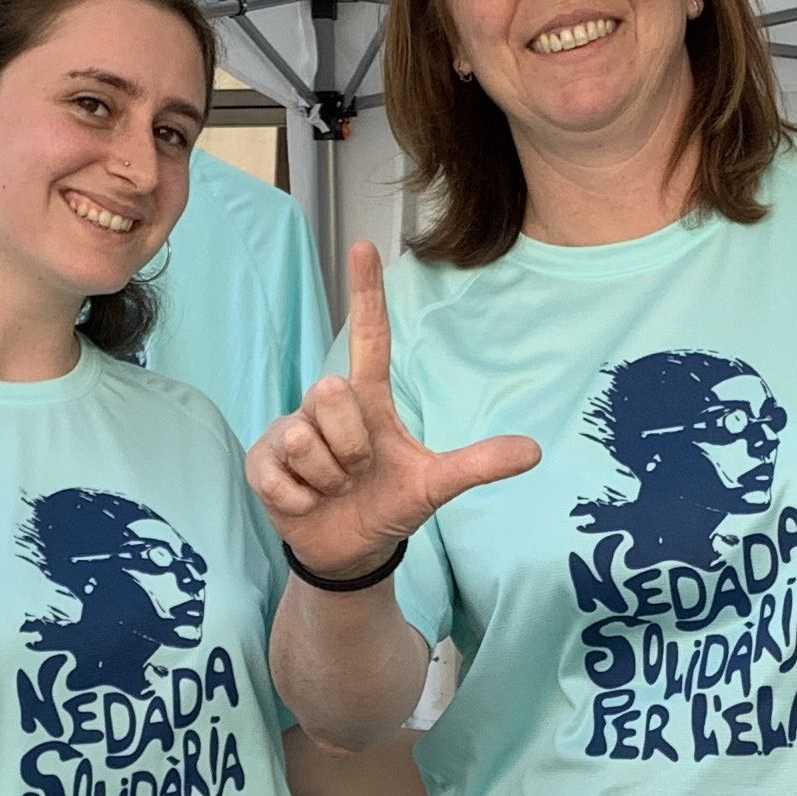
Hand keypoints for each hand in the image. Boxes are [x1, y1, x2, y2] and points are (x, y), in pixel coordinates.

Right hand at [246, 243, 539, 580]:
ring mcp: (289, 430)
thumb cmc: (388, 503)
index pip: (369, 337)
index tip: (364, 246)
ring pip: (305, 436)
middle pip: (331, 392)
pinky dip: (301, 499)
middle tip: (357, 471)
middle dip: (351, 444)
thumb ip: (478, 465)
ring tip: (333, 488)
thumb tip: (534, 451)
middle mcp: (325, 404)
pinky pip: (281, 473)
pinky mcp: (262, 462)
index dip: (366, 293)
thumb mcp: (434, 486)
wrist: (349, 549)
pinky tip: (307, 502)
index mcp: (368, 399)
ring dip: (327, 476)